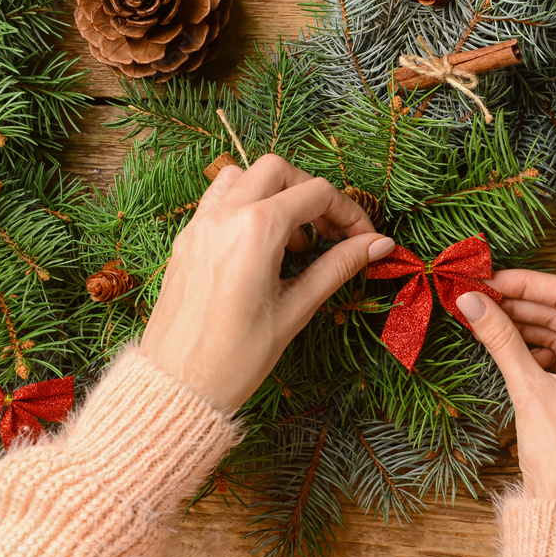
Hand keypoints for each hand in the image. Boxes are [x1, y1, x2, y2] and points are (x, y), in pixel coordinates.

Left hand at [140, 154, 395, 412]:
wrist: (175, 386)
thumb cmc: (236, 358)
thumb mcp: (296, 309)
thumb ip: (338, 266)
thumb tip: (379, 244)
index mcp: (256, 230)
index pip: (317, 193)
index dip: (350, 213)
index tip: (363, 240)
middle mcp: (225, 216)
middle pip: (280, 170)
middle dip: (312, 193)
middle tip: (329, 233)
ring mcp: (200, 224)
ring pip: (244, 174)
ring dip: (275, 192)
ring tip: (293, 238)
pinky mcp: (186, 239)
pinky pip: (218, 197)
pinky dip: (246, 204)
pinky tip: (260, 244)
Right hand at [455, 270, 555, 500]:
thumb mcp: (529, 389)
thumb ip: (501, 338)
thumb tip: (471, 300)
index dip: (529, 283)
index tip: (491, 280)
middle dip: (523, 303)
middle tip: (481, 296)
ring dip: (526, 325)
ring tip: (487, 317)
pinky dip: (535, 348)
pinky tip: (507, 345)